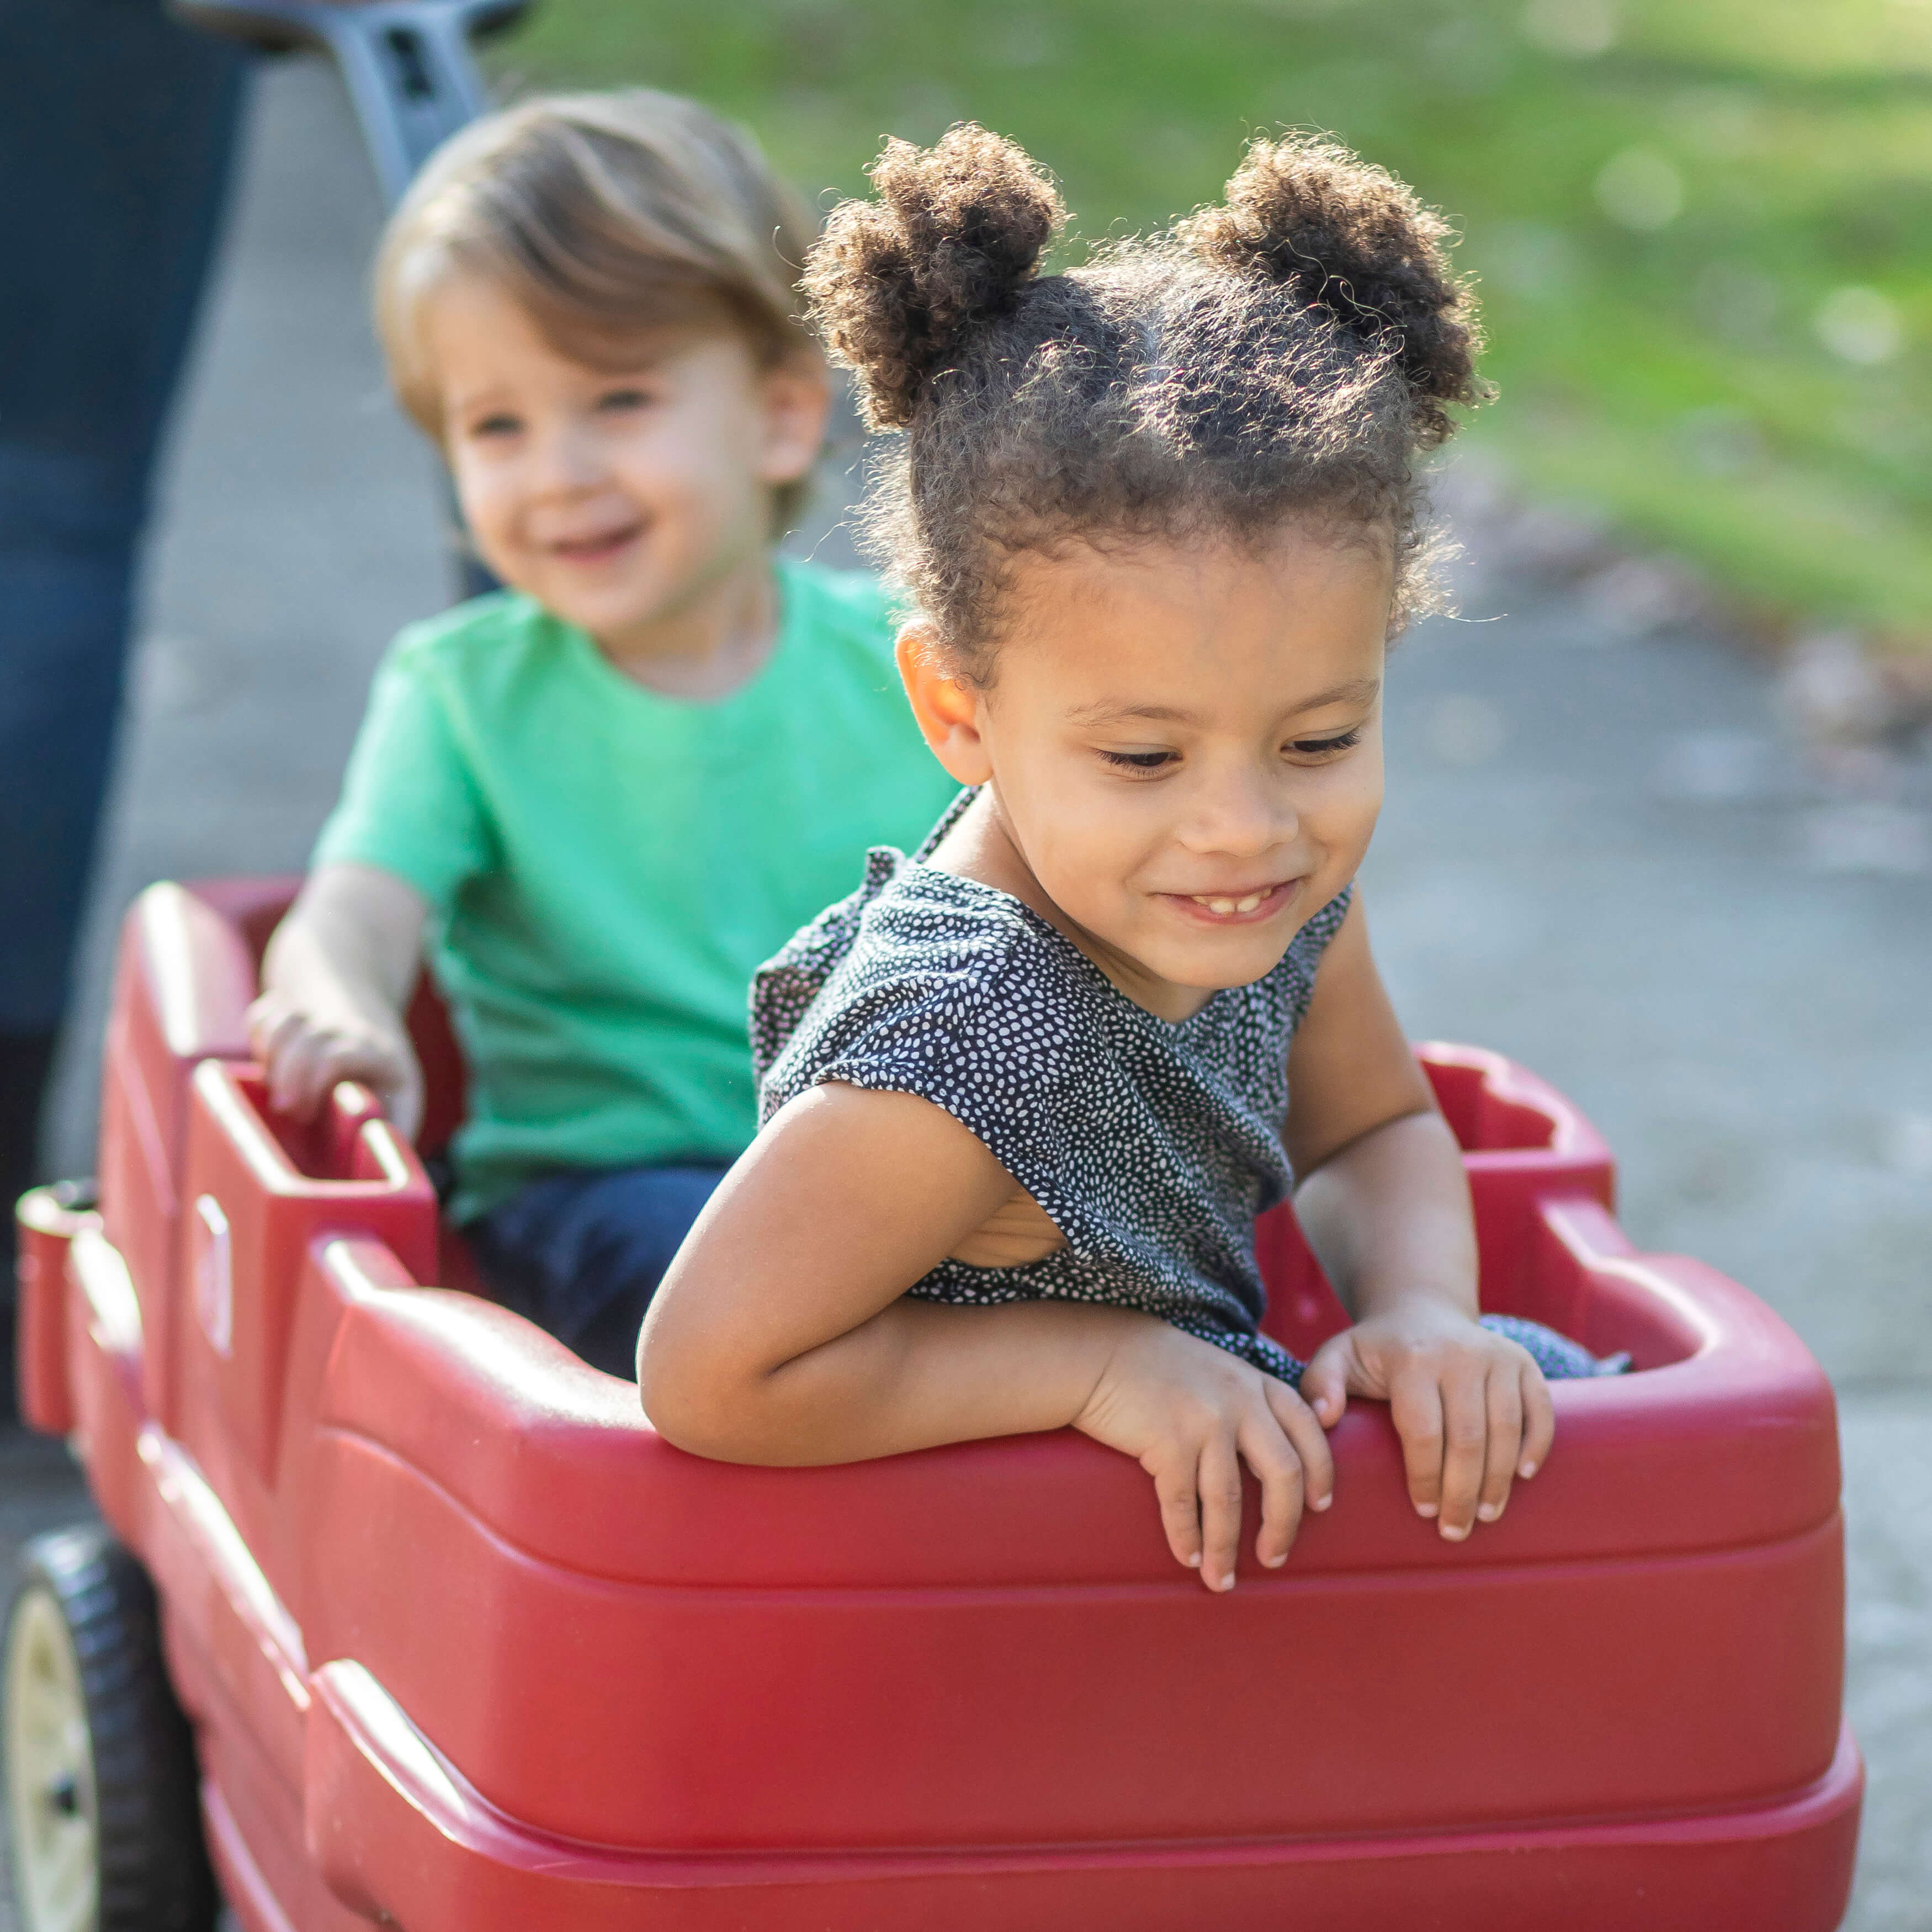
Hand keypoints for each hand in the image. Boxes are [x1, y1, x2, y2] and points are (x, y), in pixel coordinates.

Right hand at [246, 991, 422, 1139]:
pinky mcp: (289, 1003)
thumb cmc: (384, 1072)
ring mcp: (318, 1013)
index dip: (314, 1081)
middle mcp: (348, 1028)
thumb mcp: (401, 1096)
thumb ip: (392, 1130)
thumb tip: (380, 1169)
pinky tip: (267, 1058)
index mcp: (378, 1052)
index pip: (339, 1055)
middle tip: (284, 1107)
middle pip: (307, 1041)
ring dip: (270, 1054)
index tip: (304, 1113)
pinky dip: (257, 1037)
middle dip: (288, 1075)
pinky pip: (261, 1017)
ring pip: (282, 1023)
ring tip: (275, 1083)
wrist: (368, 1011)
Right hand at [1073, 1316, 1334, 1592]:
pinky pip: (1183, 1503)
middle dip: (1283, 1525)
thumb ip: (1247, 1398)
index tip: (1320, 1506)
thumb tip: (1271, 1449)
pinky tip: (1189, 1557)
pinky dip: (1187, 1536)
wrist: (1099, 1354)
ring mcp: (1204, 1420)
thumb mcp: (1216, 1370)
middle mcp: (1239, 1400)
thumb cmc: (1154, 1366)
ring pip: (1229, 1499)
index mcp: (1255, 1383)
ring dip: (1226, 1547)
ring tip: (1222, 1580)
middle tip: (1275, 1557)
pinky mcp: (1167, 1440)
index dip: (1320, 1472)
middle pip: (1282, 1473)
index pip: (1307, 1431)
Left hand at [1299, 1300, 1553, 1541]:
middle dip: (1463, 1492)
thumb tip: (1325, 1417)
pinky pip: (1540, 1410)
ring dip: (1498, 1480)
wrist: (1422, 1312)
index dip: (1425, 1477)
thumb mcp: (1337, 1358)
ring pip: (1505, 1430)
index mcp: (1412, 1359)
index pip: (1423, 1431)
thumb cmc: (1376, 1351)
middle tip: (1455, 1530)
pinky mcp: (1523, 1363)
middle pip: (1468, 1438)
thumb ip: (1320, 1385)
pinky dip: (1536, 1444)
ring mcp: (1497, 1356)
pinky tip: (1522, 1475)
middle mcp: (1459, 1355)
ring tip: (1485, 1514)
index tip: (1424, 1511)